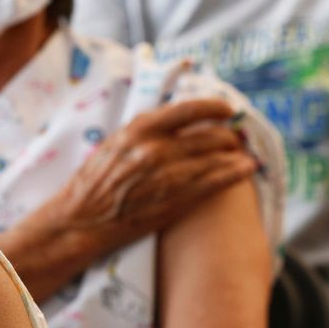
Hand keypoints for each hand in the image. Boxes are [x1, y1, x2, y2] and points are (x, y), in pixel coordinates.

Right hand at [53, 98, 257, 247]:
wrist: (81, 220)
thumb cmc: (94, 182)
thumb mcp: (115, 143)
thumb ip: (144, 131)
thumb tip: (173, 120)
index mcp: (140, 129)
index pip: (188, 109)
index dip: (213, 107)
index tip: (226, 110)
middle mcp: (156, 148)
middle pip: (209, 135)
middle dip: (228, 136)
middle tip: (234, 140)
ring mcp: (168, 175)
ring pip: (216, 157)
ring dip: (237, 155)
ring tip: (246, 155)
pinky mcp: (176, 200)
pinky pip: (215, 182)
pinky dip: (235, 173)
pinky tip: (247, 169)